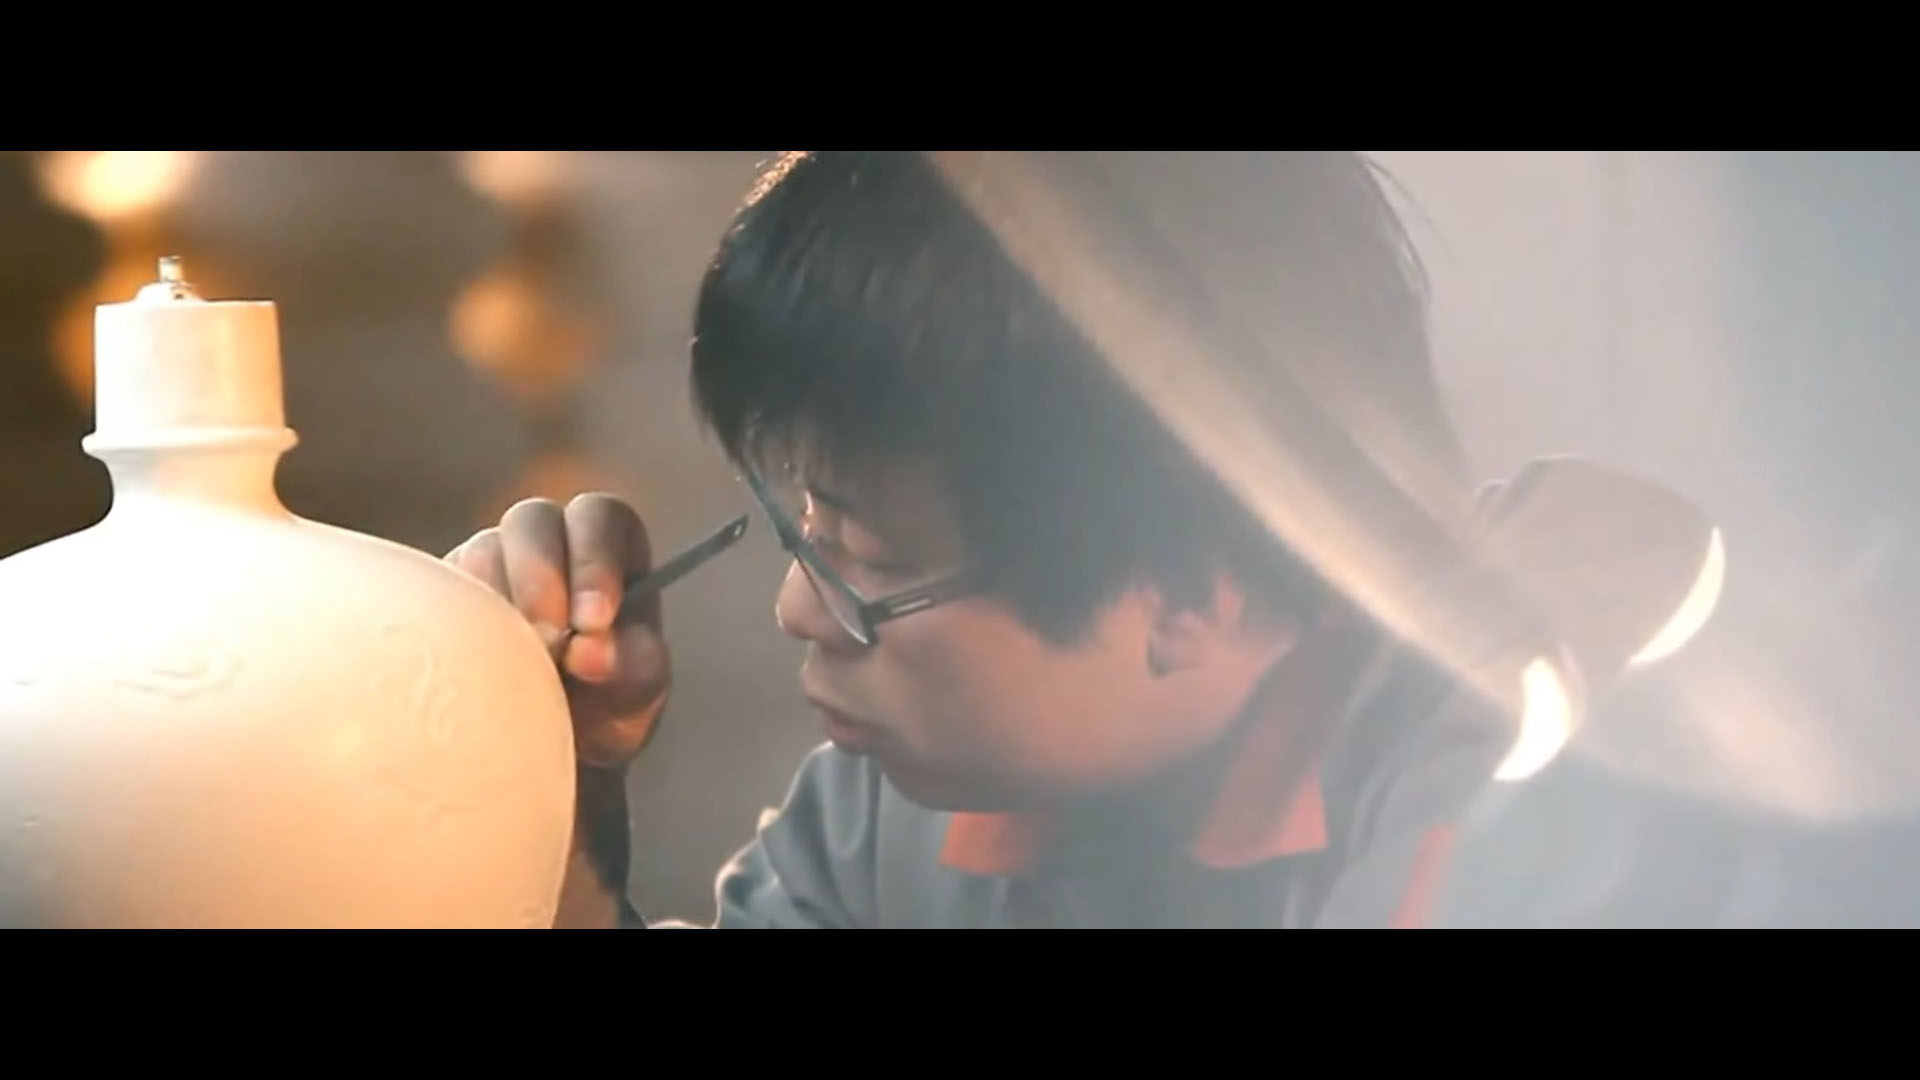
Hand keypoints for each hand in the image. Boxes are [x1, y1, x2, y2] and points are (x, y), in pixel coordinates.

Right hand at [447, 493, 670, 770]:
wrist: (549, 746)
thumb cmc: (605, 707)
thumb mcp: (636, 696)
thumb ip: (633, 669)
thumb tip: (593, 652)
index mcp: (608, 550)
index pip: (601, 518)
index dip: (596, 560)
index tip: (594, 622)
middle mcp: (549, 544)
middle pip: (533, 518)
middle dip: (540, 573)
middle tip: (549, 637)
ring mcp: (493, 564)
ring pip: (482, 550)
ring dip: (499, 600)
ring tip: (515, 662)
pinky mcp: (447, 596)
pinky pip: (437, 589)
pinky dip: (456, 623)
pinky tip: (473, 665)